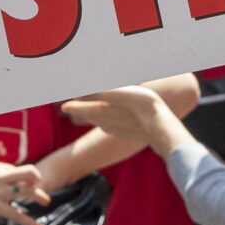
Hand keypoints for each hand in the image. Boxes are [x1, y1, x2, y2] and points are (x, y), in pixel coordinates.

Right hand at [0, 160, 49, 224]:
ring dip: (39, 197)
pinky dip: (30, 222)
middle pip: (28, 172)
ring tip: (46, 202)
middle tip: (41, 186)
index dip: (20, 176)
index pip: (14, 169)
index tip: (22, 182)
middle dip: (37, 179)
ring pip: (27, 192)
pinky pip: (17, 214)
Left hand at [59, 84, 188, 155]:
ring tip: (88, 111)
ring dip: (92, 116)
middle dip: (80, 110)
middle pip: (88, 116)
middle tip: (71, 107)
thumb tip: (77, 92)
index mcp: (101, 113)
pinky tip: (109, 121)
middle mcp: (105, 123)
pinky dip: (105, 121)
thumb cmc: (140, 106)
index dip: (71, 105)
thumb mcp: (117, 94)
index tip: (63, 105)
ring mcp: (116, 129)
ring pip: (99, 122)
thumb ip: (97, 92)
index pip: (79, 108)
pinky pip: (111, 126)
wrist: (161, 127)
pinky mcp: (127, 132)